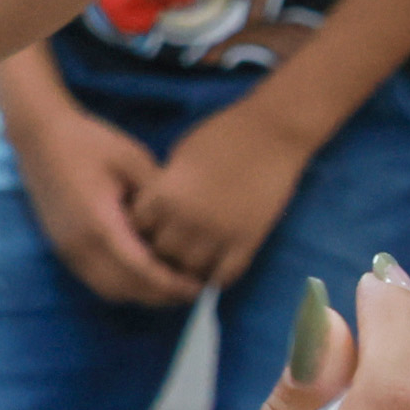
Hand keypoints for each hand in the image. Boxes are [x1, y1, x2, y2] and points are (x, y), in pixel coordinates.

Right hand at [9, 103, 198, 306]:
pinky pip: (97, 280)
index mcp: (99, 223)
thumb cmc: (89, 142)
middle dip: (162, 296)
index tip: (199, 286)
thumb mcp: (133, 159)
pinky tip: (146, 274)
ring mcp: (68, 250)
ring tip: (173, 285)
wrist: (40, 137)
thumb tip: (184, 223)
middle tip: (194, 290)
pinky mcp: (64, 249)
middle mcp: (80, 246)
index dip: (172, 284)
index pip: (141, 270)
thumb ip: (158, 193)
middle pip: (127, 289)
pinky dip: (123, 285)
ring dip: (142, 294)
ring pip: (110, 291)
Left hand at [129, 98, 317, 289]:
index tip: (147, 227)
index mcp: (166, 193)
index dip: (140, 228)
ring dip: (188, 267)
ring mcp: (219, 233)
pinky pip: (226, 274)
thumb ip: (166, 186)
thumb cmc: (223, 133)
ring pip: (190, 270)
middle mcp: (188, 219)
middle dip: (161, 250)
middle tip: (167, 248)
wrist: (273, 131)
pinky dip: (217, 278)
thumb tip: (158, 210)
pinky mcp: (248, 241)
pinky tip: (214, 271)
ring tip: (190, 261)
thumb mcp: (180, 154)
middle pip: (160, 253)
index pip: (136, 228)